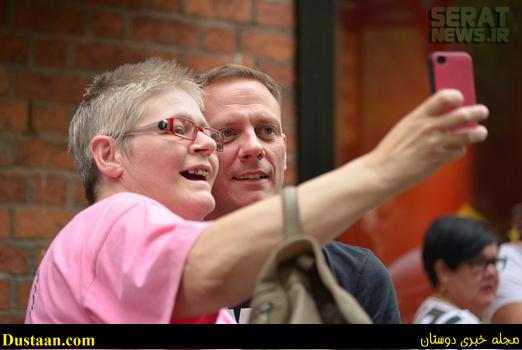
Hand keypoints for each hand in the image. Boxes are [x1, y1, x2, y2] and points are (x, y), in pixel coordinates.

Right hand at [365, 89, 488, 191]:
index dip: (456, 95)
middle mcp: (429, 128)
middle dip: (478, 111)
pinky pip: (459, 151)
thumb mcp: (405, 128)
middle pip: (464, 114)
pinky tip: (454, 150)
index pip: (444, 97)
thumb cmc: (393, 149)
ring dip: (478, 133)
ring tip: (480, 132)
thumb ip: (424, 120)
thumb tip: (448, 114)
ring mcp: (435, 144)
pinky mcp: (439, 159)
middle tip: (482, 111)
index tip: (461, 98)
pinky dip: (459, 150)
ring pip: (468, 134)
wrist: (382, 172)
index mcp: (418, 116)